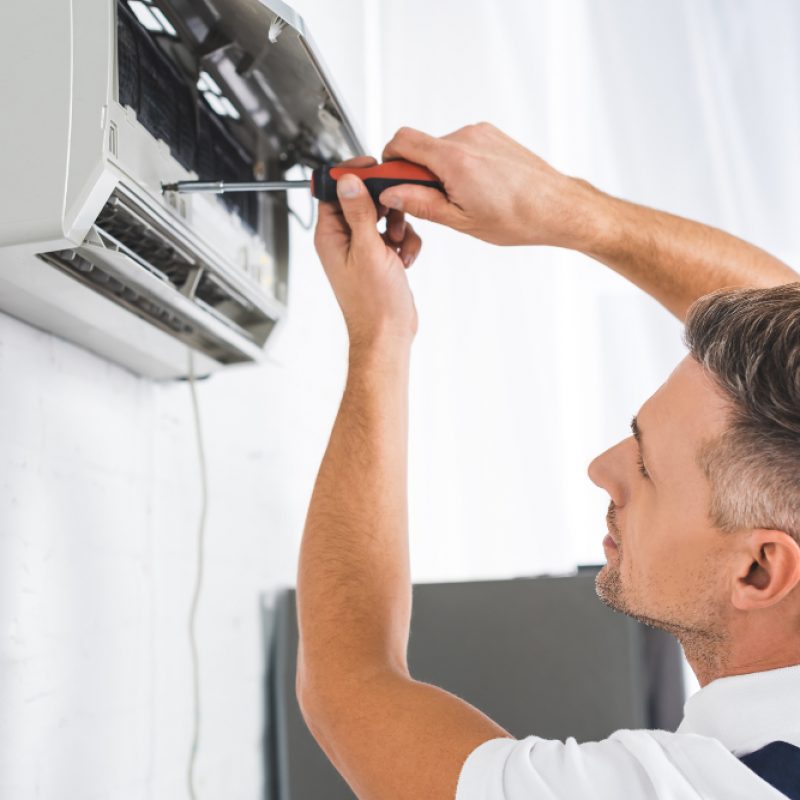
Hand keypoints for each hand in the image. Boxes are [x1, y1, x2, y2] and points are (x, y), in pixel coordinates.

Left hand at [314, 157, 421, 348]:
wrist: (388, 333)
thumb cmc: (373, 302)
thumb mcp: (368, 250)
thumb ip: (359, 213)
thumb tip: (347, 180)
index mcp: (330, 236)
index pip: (334, 191)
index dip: (353, 176)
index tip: (373, 168)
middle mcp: (344, 240)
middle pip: (363, 200)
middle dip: (384, 205)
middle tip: (394, 214)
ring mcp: (363, 249)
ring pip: (383, 216)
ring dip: (398, 226)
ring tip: (398, 245)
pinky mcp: (380, 258)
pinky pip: (395, 235)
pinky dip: (405, 243)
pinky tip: (405, 260)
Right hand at [380, 123, 599, 246]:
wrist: (558, 208)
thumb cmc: (518, 218)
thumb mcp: (460, 220)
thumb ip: (420, 203)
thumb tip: (392, 193)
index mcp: (455, 159)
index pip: (402, 141)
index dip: (388, 161)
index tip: (388, 180)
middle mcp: (467, 138)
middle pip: (420, 147)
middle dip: (416, 172)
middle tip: (428, 201)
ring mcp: (481, 134)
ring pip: (441, 149)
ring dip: (439, 171)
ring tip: (460, 198)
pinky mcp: (492, 136)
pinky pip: (461, 147)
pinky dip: (458, 165)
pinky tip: (475, 188)